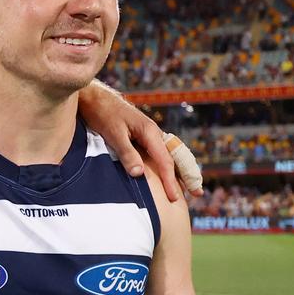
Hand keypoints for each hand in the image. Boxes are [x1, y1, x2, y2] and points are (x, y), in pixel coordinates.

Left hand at [78, 82, 203, 201]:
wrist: (96, 97)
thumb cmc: (103, 114)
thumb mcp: (113, 134)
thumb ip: (126, 153)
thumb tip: (139, 174)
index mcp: (150, 132)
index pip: (164, 161)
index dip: (169, 181)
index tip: (174, 197)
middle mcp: (154, 133)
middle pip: (175, 157)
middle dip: (187, 176)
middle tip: (198, 193)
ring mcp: (149, 134)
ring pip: (170, 154)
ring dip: (181, 170)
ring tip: (190, 185)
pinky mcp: (142, 136)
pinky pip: (161, 152)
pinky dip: (169, 164)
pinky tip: (170, 172)